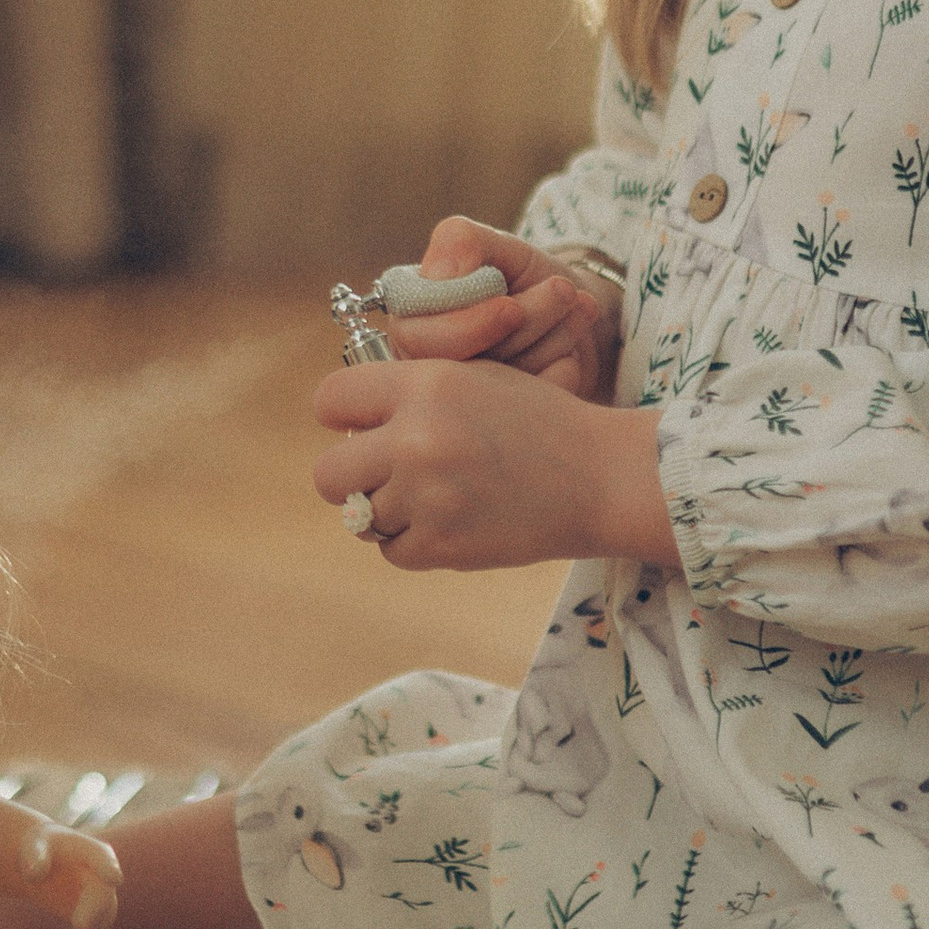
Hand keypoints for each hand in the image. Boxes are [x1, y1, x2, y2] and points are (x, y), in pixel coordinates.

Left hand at [15, 815, 120, 928]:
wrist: (43, 861)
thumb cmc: (39, 849)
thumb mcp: (33, 847)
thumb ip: (35, 857)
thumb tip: (35, 874)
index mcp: (90, 850)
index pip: (101, 857)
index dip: (108, 867)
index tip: (114, 879)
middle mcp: (102, 872)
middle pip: (104, 892)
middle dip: (95, 909)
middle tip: (79, 925)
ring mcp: (101, 892)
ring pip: (107, 913)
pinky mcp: (94, 911)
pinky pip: (99, 926)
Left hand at [314, 356, 675, 571]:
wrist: (600, 478)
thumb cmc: (539, 423)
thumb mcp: (474, 378)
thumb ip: (410, 391)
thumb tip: (348, 423)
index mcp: (425, 384)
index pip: (330, 399)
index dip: (342, 416)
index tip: (359, 427)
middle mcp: (417, 438)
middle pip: (328, 474)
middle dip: (352, 476)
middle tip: (388, 474)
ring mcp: (426, 497)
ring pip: (360, 517)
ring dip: (388, 511)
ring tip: (434, 497)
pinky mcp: (441, 546)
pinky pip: (392, 551)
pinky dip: (414, 542)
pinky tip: (452, 521)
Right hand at [380, 219, 620, 400]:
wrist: (568, 309)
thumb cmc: (519, 275)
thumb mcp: (494, 247)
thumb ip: (460, 242)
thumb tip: (437, 272)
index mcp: (413, 325)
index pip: (421, 342)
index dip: (469, 327)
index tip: (512, 307)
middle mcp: (432, 371)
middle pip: (468, 368)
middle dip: (525, 325)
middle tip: (563, 289)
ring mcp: (472, 405)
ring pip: (508, 386)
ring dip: (554, 336)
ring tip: (575, 302)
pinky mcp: (508, 427)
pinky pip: (536, 409)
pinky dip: (564, 369)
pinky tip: (574, 344)